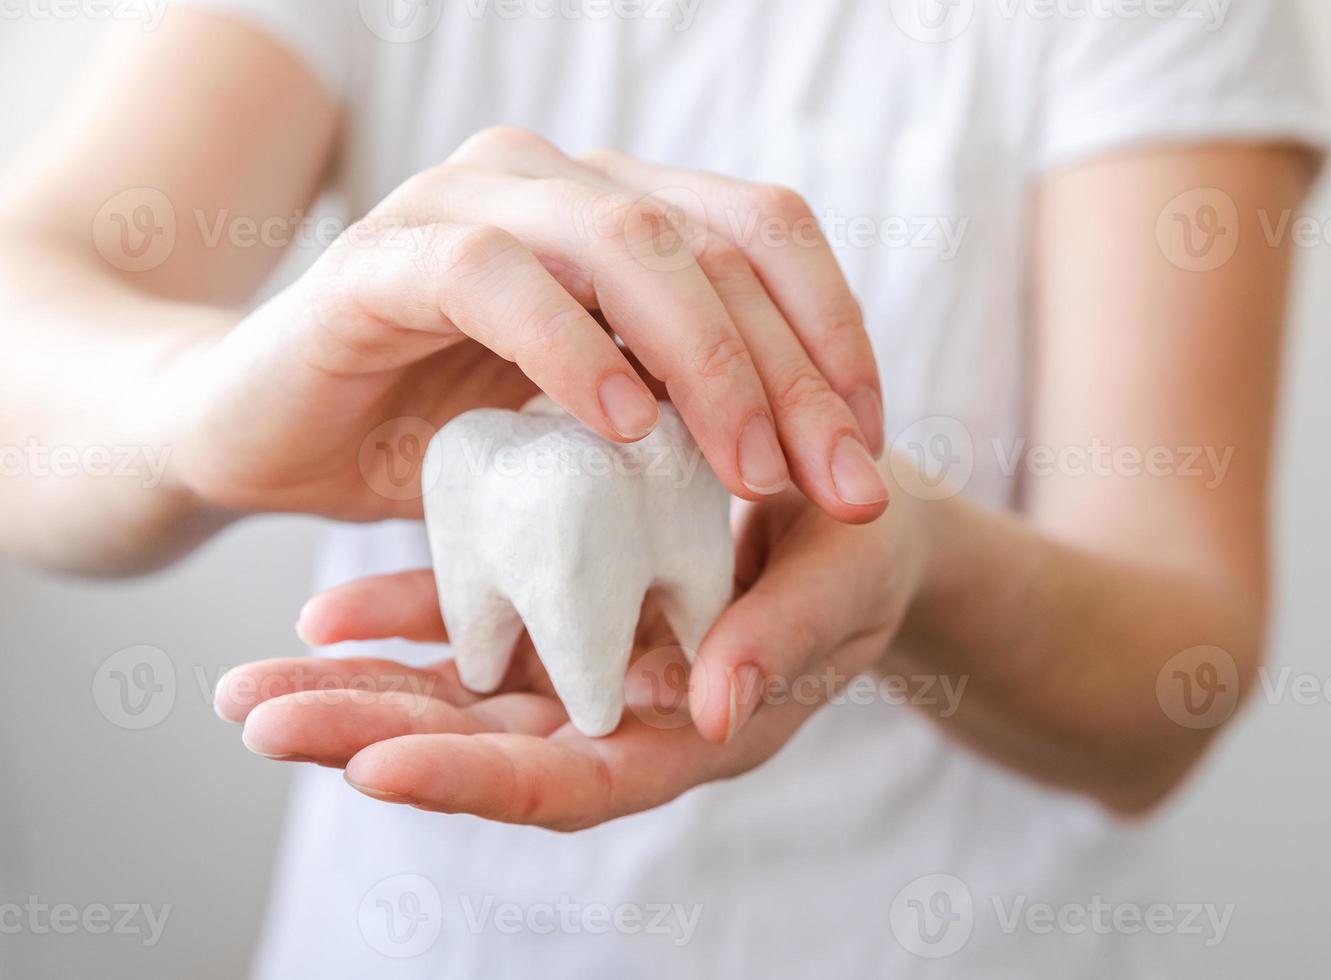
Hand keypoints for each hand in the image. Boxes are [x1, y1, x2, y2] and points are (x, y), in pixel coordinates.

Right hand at [166, 128, 888, 524]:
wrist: (257, 436)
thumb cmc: (431, 436)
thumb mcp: (584, 433)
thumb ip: (680, 415)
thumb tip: (814, 461)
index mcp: (614, 211)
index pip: (764, 233)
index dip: (835, 333)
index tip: (868, 449)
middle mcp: (553, 183)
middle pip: (716, 243)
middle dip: (796, 372)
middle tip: (843, 488)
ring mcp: (467, 203)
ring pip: (626, 242)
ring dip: (707, 362)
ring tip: (751, 473)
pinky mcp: (384, 257)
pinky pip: (496, 277)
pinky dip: (571, 350)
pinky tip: (623, 430)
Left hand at [214, 467, 930, 830]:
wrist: (857, 510)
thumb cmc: (867, 552)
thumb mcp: (844, 584)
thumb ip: (782, 644)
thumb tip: (705, 706)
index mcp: (696, 729)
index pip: (577, 779)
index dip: (480, 780)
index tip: (375, 767)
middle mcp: (625, 711)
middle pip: (487, 748)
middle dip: (370, 737)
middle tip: (258, 717)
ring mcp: (588, 661)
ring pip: (461, 695)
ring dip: (358, 691)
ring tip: (252, 688)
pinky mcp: (567, 602)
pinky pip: (477, 619)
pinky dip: (405, 619)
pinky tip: (330, 615)